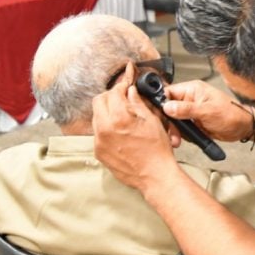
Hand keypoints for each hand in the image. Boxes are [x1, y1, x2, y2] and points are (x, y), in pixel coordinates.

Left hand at [92, 63, 179, 190]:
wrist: (155, 176)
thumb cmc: (157, 151)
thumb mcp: (152, 121)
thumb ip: (137, 104)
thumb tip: (130, 92)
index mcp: (118, 119)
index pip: (113, 92)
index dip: (122, 83)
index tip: (126, 78)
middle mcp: (104, 129)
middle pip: (99, 101)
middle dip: (111, 96)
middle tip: (124, 97)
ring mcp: (99, 142)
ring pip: (96, 117)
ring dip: (108, 111)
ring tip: (123, 116)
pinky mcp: (99, 152)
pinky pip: (98, 132)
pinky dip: (106, 127)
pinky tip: (120, 131)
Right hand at [163, 80, 252, 141]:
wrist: (243, 128)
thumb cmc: (231, 114)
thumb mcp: (208, 111)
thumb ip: (186, 109)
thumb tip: (167, 106)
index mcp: (192, 89)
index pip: (168, 92)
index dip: (161, 104)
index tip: (159, 117)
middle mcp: (189, 99)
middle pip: (167, 108)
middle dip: (168, 122)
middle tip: (171, 133)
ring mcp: (190, 111)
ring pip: (172, 120)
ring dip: (173, 131)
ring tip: (177, 140)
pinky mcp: (192, 122)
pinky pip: (180, 128)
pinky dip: (180, 135)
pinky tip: (181, 140)